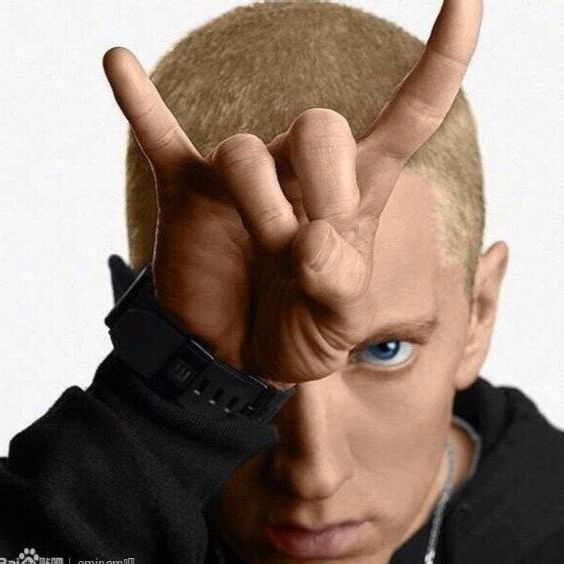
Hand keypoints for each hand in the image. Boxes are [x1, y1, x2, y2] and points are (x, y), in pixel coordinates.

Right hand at [102, 0, 481, 384]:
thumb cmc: (298, 334)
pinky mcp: (188, 191)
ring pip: (244, 148)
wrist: (235, 354)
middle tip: (304, 242)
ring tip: (261, 250)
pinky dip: (140, 105)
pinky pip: (158, 135)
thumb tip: (310, 240)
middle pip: (321, 123)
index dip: (443, 58)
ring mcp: (242, 179)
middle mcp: (303, 173)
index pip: (410, 114)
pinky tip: (118, 64)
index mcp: (358, 198)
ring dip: (255, 205)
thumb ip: (340, 287)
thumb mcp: (337, 326)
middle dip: (319, 182)